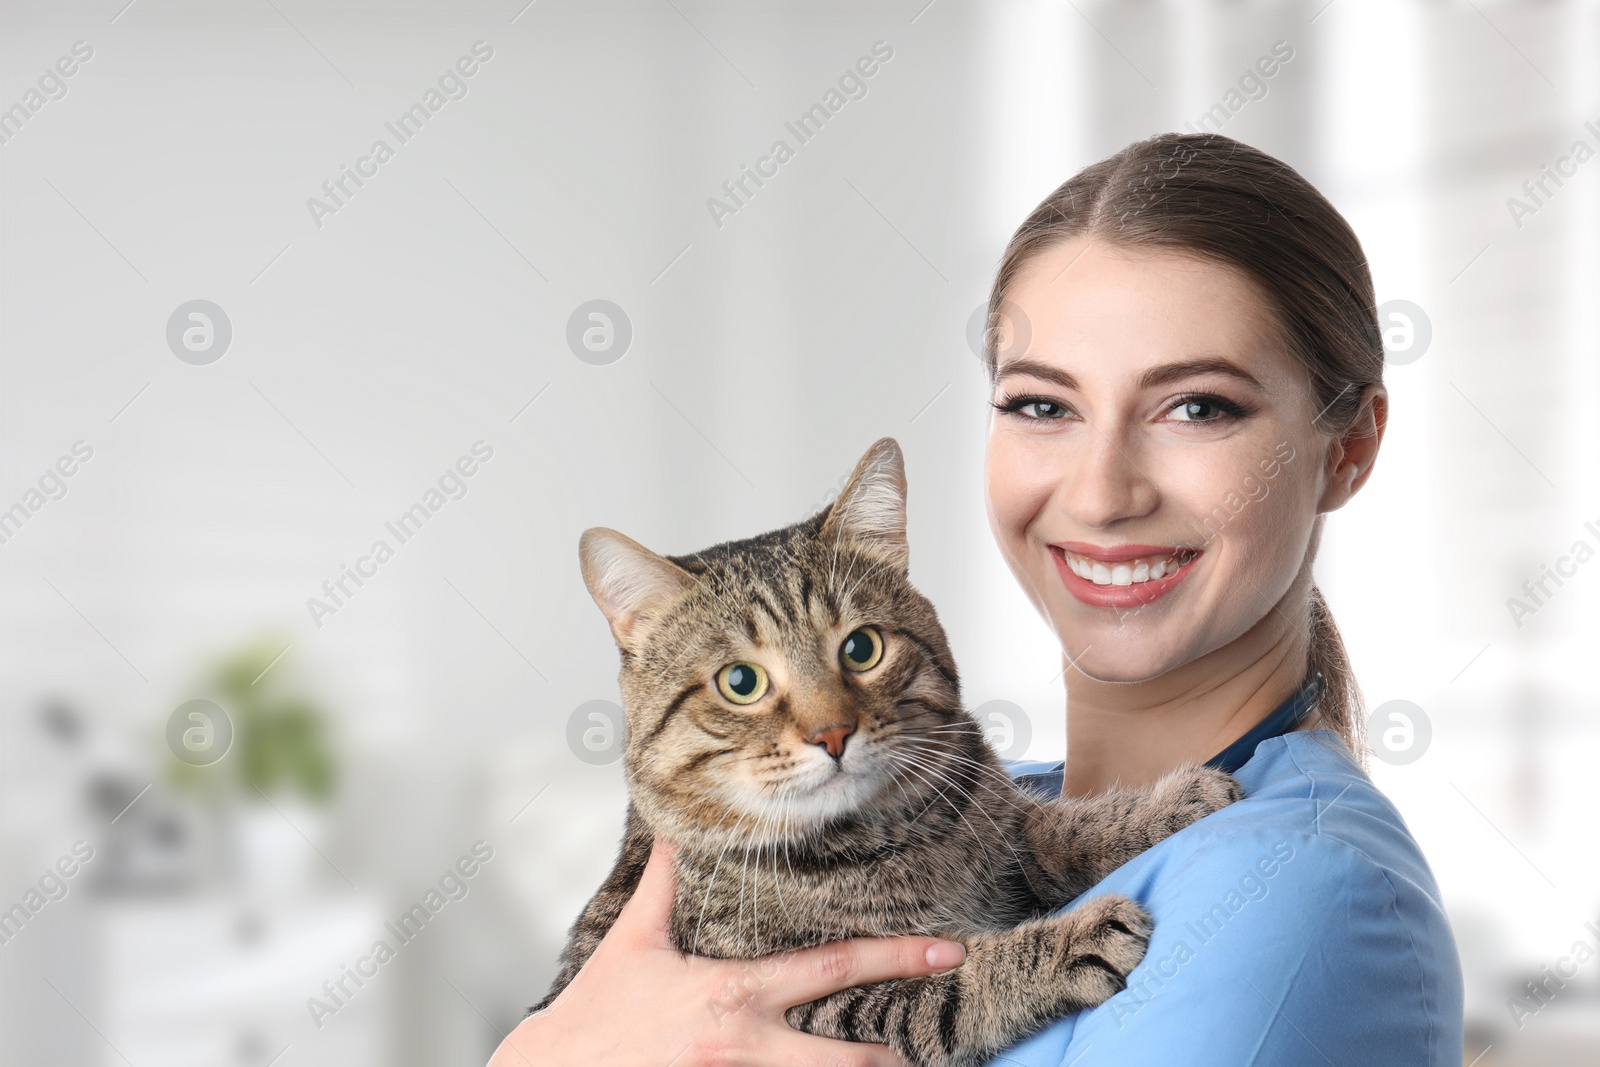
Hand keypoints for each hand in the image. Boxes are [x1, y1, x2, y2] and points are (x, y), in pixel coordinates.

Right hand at [489, 836, 966, 1066]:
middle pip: (847, 1060)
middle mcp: (745, 1046)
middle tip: (931, 1053)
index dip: (896, 957)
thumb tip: (671, 831)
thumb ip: (662, 886)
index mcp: (735, 993)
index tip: (946, 953)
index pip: (833, 968)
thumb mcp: (632, 942)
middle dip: (892, 1058)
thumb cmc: (594, 1016)